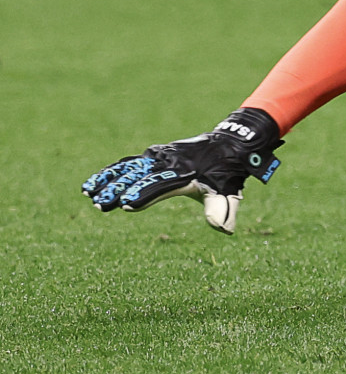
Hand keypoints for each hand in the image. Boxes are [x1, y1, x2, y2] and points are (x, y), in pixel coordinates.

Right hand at [82, 108, 283, 234]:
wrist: (229, 144)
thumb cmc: (227, 174)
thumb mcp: (229, 191)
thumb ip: (222, 210)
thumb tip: (223, 229)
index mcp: (187, 174)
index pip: (161, 185)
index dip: (144, 195)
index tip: (127, 205)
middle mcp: (169, 163)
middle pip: (140, 176)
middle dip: (120, 189)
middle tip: (101, 205)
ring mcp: (159, 157)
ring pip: (129, 167)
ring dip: (109, 180)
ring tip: (88, 194)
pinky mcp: (153, 155)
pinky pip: (128, 163)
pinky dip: (110, 172)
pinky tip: (92, 185)